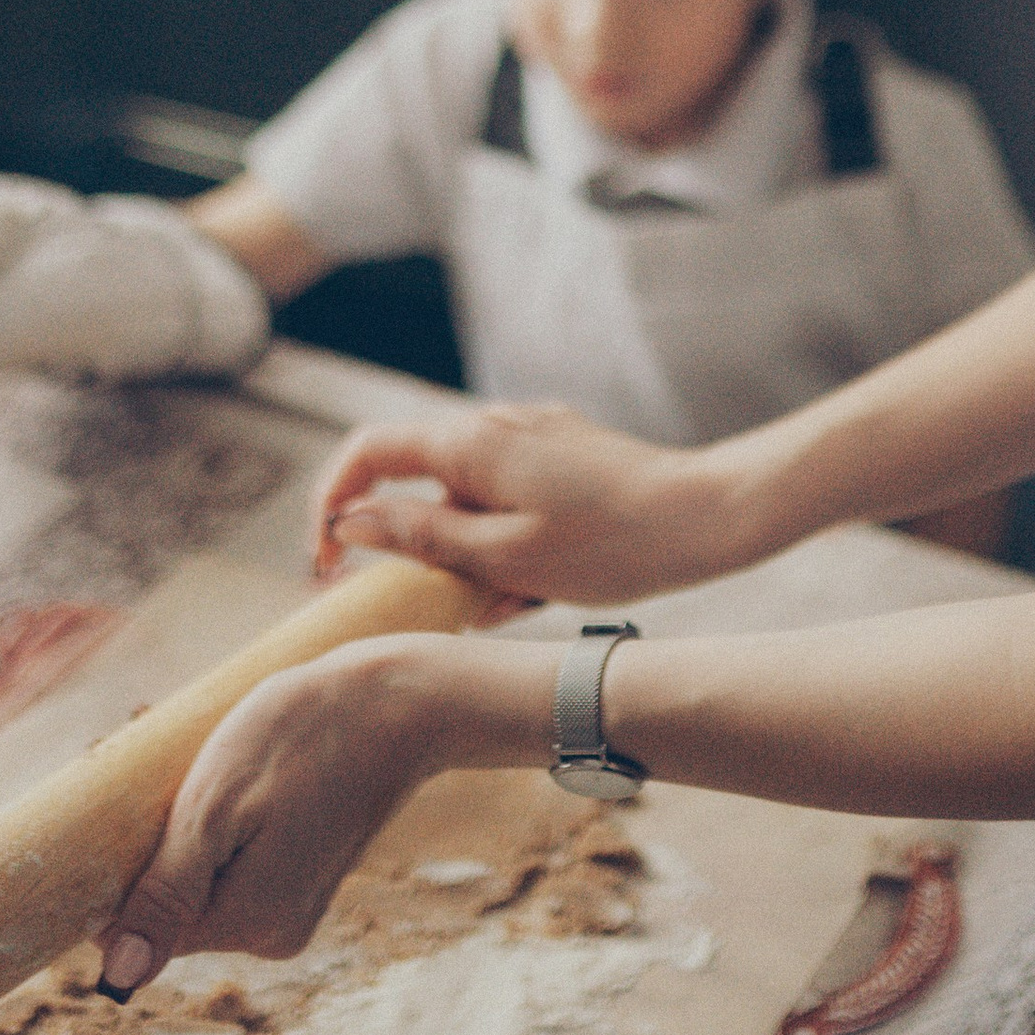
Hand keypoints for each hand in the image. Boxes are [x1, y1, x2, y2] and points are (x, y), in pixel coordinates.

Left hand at [97, 630, 535, 984]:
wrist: (400, 704)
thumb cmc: (301, 740)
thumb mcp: (215, 808)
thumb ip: (167, 895)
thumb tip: (119, 977)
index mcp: (247, 924)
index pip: (138, 928)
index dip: (118, 867)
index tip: (122, 795)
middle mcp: (272, 935)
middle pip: (171, 903)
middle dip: (155, 840)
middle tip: (171, 759)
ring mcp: (293, 910)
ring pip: (201, 879)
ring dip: (188, 826)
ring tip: (211, 758)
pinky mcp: (304, 880)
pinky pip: (235, 865)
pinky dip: (222, 824)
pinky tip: (238, 770)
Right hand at [312, 401, 761, 609]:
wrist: (709, 517)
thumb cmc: (612, 545)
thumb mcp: (505, 558)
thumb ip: (421, 539)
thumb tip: (350, 524)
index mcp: (470, 444)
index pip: (367, 454)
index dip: (331, 504)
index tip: (325, 563)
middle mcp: (495, 427)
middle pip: (416, 480)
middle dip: (410, 544)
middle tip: (418, 601)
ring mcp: (532, 440)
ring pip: (466, 499)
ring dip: (465, 554)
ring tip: (502, 607)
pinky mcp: (562, 459)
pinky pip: (507, 501)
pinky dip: (503, 544)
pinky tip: (534, 592)